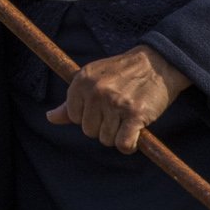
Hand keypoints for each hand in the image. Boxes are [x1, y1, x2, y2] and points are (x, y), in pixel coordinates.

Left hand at [48, 45, 193, 151]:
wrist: (160, 63)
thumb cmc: (125, 73)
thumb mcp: (93, 79)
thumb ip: (71, 101)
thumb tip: (49, 118)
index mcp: (82, 81)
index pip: (74, 117)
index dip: (90, 116)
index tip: (104, 107)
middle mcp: (97, 91)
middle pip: (89, 131)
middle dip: (104, 127)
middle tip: (119, 112)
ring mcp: (115, 103)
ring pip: (107, 140)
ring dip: (119, 135)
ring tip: (129, 118)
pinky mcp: (135, 114)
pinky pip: (124, 144)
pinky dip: (129, 146)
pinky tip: (135, 135)